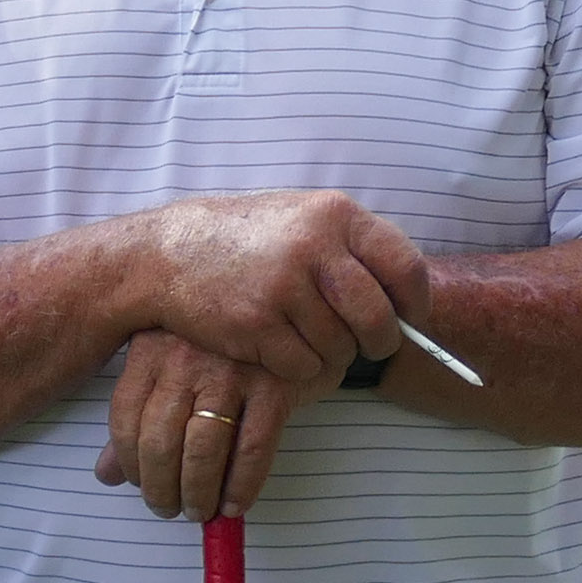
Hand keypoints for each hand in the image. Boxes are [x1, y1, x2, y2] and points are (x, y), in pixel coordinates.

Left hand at [95, 335, 297, 517]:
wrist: (294, 306)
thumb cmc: (227, 342)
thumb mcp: (172, 363)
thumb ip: (139, 416)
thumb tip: (108, 474)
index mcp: (151, 349)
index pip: (124, 419)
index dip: (129, 463)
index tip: (139, 484)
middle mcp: (185, 359)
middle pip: (159, 442)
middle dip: (160, 489)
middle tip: (168, 508)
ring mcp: (230, 372)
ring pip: (202, 452)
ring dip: (198, 494)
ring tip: (199, 510)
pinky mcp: (273, 386)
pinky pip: (251, 450)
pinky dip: (241, 486)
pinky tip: (234, 503)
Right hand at [128, 192, 428, 391]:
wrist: (167, 253)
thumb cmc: (245, 240)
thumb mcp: (303, 219)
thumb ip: (352, 249)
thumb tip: (408, 300)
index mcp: (335, 215)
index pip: (404, 267)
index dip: (414, 303)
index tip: (410, 320)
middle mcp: (313, 247)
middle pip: (378, 318)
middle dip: (380, 342)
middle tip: (368, 347)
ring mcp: (283, 286)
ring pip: (341, 348)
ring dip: (331, 355)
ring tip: (306, 337)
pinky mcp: (256, 324)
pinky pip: (304, 366)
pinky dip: (298, 368)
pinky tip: (278, 347)